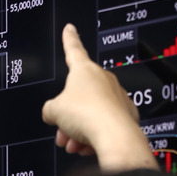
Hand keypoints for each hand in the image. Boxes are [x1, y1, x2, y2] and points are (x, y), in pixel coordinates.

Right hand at [42, 24, 157, 170]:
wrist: (113, 135)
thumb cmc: (87, 116)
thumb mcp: (54, 111)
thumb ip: (50, 109)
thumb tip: (53, 113)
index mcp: (84, 70)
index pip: (73, 50)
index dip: (69, 39)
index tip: (70, 29)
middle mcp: (103, 79)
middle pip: (79, 97)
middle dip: (68, 116)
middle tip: (61, 132)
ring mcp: (116, 96)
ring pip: (90, 113)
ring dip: (78, 130)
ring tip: (73, 144)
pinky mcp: (126, 113)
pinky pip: (104, 124)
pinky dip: (93, 135)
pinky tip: (88, 146)